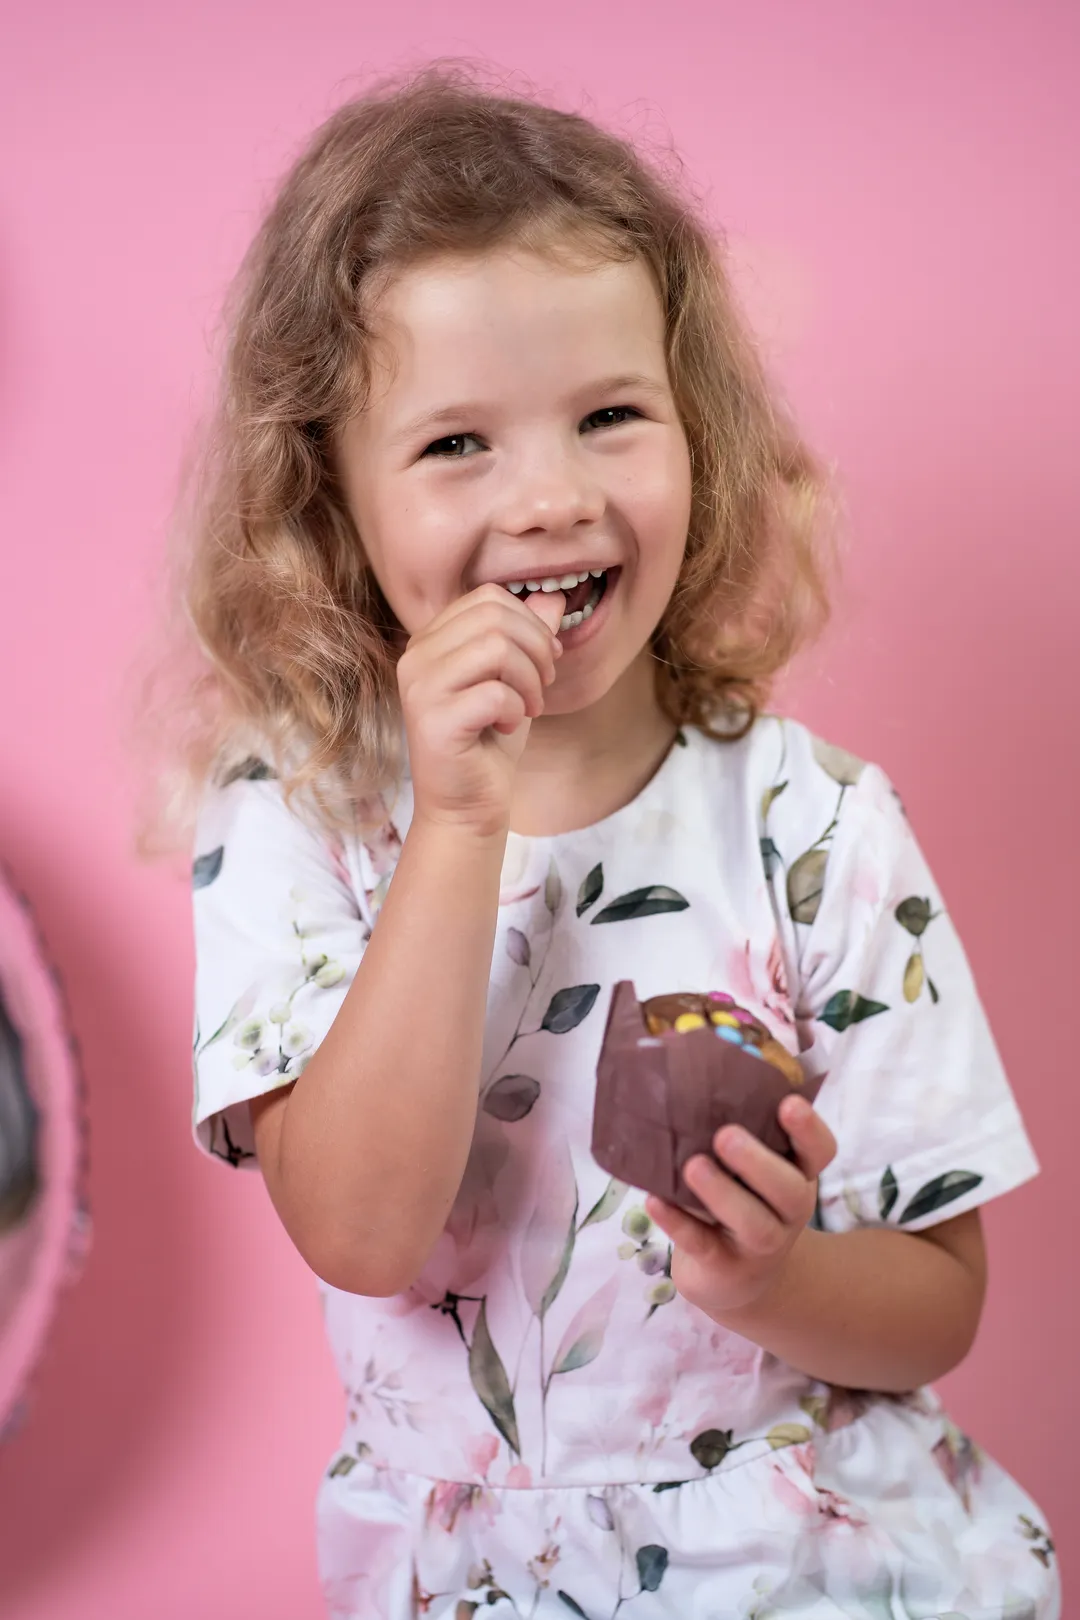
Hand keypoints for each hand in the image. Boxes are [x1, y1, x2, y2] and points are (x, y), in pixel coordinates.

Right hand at [396, 584, 564, 839]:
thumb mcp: (515, 680)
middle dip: (536, 649)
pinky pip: (494, 692)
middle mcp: (416, 656)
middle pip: (494, 616)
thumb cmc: (489, 742)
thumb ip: (527, 636)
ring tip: (527, 708)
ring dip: (529, 680)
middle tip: (541, 687)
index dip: (530, 622)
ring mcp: (419, 688)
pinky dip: (516, 710)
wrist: (465, 806)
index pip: (488, 597)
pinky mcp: (432, 720)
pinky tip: (508, 727)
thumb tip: (552, 594)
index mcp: (431, 640)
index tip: (545, 660)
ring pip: (496, 647)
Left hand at [644, 1094, 837, 1318]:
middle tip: (725, 1135)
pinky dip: (678, 1223)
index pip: (820, 1151)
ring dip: (722, 1194)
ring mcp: (760, 1245)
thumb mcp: (750, 1170)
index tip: (788, 1104)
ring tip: (692, 1166)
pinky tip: (654, 1201)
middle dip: (759, 1162)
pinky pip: (703, 1245)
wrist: (738, 1281)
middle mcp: (788, 1211)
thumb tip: (690, 1071)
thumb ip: (737, 1131)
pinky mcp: (726, 1268)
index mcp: (796, 1174)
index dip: (809, 1129)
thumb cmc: (741, 1202)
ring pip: (754, 1224)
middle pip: (790, 1190)